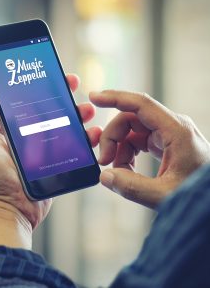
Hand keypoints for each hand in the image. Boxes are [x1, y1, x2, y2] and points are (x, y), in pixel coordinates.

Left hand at [0, 74, 100, 253]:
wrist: (7, 213)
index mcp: (3, 125)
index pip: (21, 95)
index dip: (34, 80)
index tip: (47, 68)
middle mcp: (22, 133)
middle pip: (45, 106)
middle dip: (61, 92)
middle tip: (73, 82)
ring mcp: (40, 147)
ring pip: (62, 123)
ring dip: (76, 113)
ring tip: (87, 110)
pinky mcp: (54, 160)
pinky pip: (71, 144)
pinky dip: (84, 138)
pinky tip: (92, 133)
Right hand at [90, 90, 209, 208]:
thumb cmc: (199, 194)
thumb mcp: (165, 195)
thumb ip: (132, 187)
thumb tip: (105, 176)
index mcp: (176, 130)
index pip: (140, 104)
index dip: (115, 98)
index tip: (94, 98)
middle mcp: (171, 127)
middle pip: (130, 118)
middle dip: (112, 138)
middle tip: (103, 161)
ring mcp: (167, 134)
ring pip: (132, 132)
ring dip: (119, 150)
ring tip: (120, 172)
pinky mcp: (164, 144)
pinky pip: (137, 142)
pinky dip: (127, 155)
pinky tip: (129, 171)